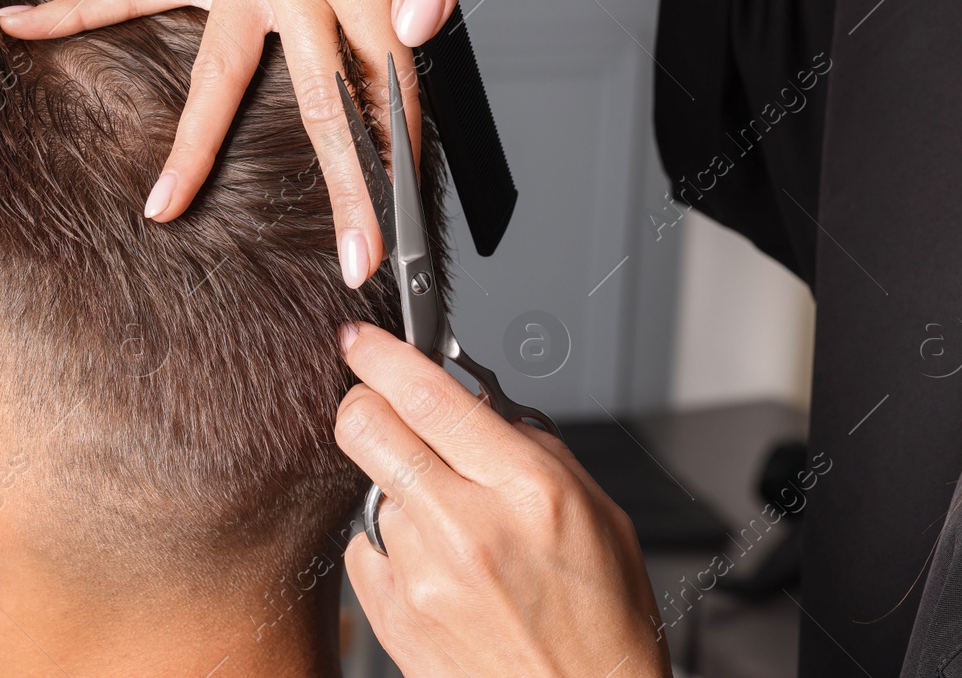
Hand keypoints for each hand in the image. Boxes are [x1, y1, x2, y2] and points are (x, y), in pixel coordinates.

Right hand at [0, 0, 508, 286]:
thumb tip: (417, 27)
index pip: (383, 74)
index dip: (399, 154)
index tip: (401, 227)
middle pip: (311, 95)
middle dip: (340, 186)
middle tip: (354, 262)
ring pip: (215, 71)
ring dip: (191, 147)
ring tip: (161, 207)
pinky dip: (79, 7)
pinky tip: (20, 25)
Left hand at [335, 322, 670, 677]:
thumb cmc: (602, 622)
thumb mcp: (598, 512)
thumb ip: (530, 447)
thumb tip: (473, 401)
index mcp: (527, 490)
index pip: (429, 395)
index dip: (382, 354)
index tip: (360, 339)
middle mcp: (467, 529)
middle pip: (366, 427)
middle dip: (365, 404)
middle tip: (381, 408)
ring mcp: (422, 577)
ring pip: (369, 491)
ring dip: (396, 491)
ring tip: (450, 529)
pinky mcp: (392, 618)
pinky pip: (364, 550)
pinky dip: (390, 547)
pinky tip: (436, 569)